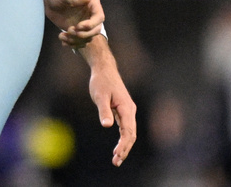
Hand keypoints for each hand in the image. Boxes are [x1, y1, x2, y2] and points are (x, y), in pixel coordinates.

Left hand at [36, 0, 104, 47]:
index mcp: (93, 4)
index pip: (99, 17)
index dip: (91, 24)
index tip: (78, 26)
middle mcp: (91, 15)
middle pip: (96, 30)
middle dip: (83, 34)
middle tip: (70, 30)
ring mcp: (85, 24)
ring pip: (87, 38)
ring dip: (75, 40)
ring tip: (62, 36)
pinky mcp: (78, 30)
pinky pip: (80, 42)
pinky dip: (72, 44)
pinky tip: (62, 39)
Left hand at [80, 37, 136, 165]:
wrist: (104, 69)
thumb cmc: (101, 81)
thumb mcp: (100, 96)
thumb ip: (104, 110)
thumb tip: (107, 125)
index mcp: (127, 108)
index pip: (128, 131)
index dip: (124, 145)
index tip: (117, 154)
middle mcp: (130, 111)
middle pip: (131, 134)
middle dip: (125, 149)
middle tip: (116, 161)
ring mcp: (127, 111)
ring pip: (129, 132)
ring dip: (124, 146)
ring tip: (116, 159)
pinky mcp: (123, 111)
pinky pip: (125, 128)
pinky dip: (123, 138)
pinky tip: (118, 147)